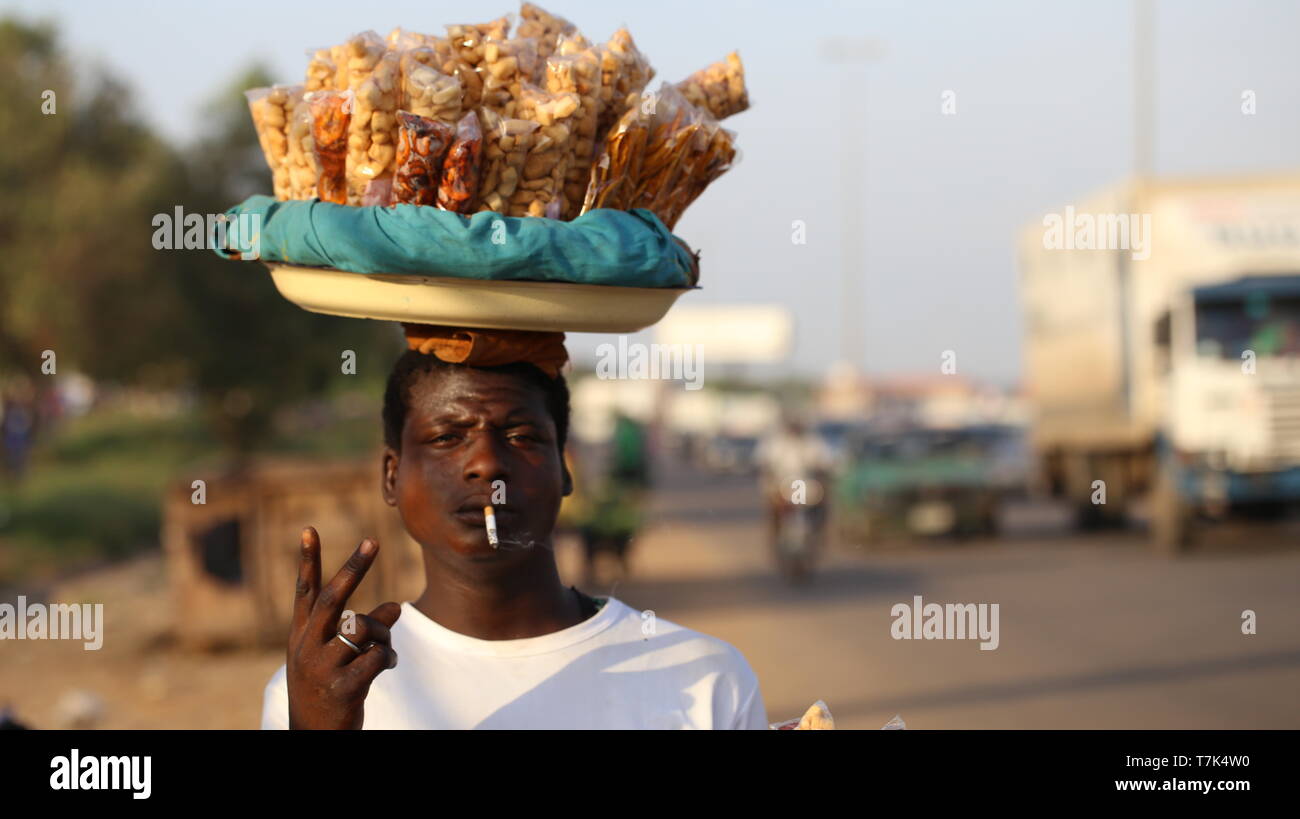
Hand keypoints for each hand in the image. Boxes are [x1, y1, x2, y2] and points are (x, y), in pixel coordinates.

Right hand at [286, 527, 401, 729]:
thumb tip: (396, 606)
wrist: (314, 736)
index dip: (308, 561)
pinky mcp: (342, 688)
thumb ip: (358, 628)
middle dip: (354, 568)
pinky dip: (388, 657)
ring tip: (385, 646)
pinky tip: (387, 665)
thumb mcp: (331, 656)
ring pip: (363, 628)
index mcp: (301, 635)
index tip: (309, 529)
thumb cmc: (327, 687)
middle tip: (372, 541)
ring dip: (384, 631)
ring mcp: (322, 668)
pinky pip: (376, 657)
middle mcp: (306, 647)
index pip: (305, 591)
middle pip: (332, 599)